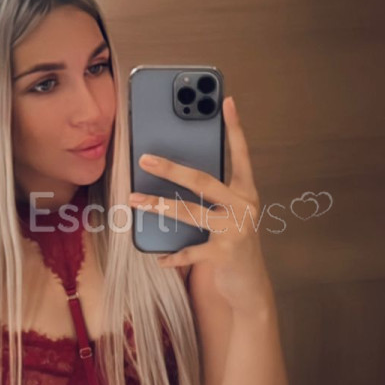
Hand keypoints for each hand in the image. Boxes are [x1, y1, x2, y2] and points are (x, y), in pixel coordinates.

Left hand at [129, 95, 267, 312]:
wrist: (249, 284)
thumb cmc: (232, 241)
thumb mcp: (228, 213)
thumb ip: (211, 194)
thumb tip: (173, 171)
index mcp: (246, 191)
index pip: (240, 154)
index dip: (235, 127)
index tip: (227, 101)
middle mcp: (244, 206)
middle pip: (203, 180)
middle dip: (171, 168)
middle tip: (145, 159)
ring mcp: (236, 230)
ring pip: (190, 212)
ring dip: (158, 205)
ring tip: (135, 200)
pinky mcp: (225, 254)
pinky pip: (190, 251)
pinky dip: (171, 255)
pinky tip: (157, 257)